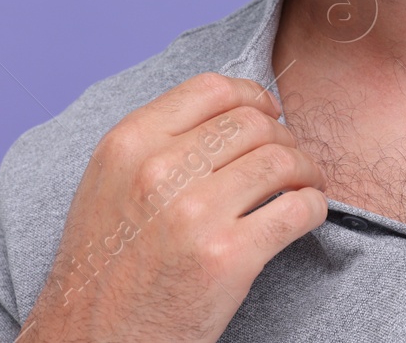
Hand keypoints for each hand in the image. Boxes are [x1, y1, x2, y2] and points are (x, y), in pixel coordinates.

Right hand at [20, 73, 327, 342]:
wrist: (91, 342)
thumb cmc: (103, 269)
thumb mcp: (109, 184)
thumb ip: (158, 143)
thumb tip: (230, 113)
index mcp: (129, 144)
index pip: (212, 88)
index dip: (253, 96)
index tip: (269, 114)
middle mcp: (159, 170)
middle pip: (254, 123)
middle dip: (285, 138)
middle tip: (291, 161)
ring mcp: (194, 214)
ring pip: (282, 160)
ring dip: (306, 171)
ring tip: (304, 186)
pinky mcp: (228, 258)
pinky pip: (298, 209)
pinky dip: (313, 207)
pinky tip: (305, 216)